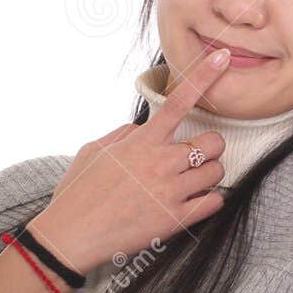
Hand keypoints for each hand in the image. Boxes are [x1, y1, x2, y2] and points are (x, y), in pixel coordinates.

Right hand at [28, 49, 232, 274]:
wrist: (70, 235)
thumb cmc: (78, 193)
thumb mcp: (93, 151)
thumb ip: (123, 134)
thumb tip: (140, 129)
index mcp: (141, 141)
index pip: (178, 101)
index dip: (204, 76)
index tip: (223, 57)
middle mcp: (161, 162)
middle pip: (214, 141)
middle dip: (210, 146)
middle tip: (195, 156)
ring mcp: (171, 191)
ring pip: (218, 171)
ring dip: (209, 174)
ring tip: (189, 182)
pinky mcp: (176, 219)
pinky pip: (215, 202)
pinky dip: (211, 200)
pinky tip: (194, 202)